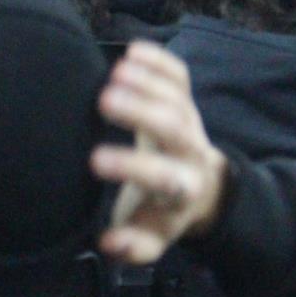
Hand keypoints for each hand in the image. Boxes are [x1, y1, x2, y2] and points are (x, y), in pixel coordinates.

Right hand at [91, 42, 229, 264]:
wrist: (201, 185)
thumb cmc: (162, 211)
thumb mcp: (152, 237)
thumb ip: (133, 246)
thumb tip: (109, 242)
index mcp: (181, 187)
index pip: (161, 176)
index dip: (131, 167)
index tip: (94, 160)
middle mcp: (189, 151)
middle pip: (173, 127)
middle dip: (142, 112)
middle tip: (105, 99)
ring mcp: (190, 119)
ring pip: (176, 97)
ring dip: (148, 81)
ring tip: (116, 70)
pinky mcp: (185, 98)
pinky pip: (179, 76)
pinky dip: (160, 61)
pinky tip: (133, 50)